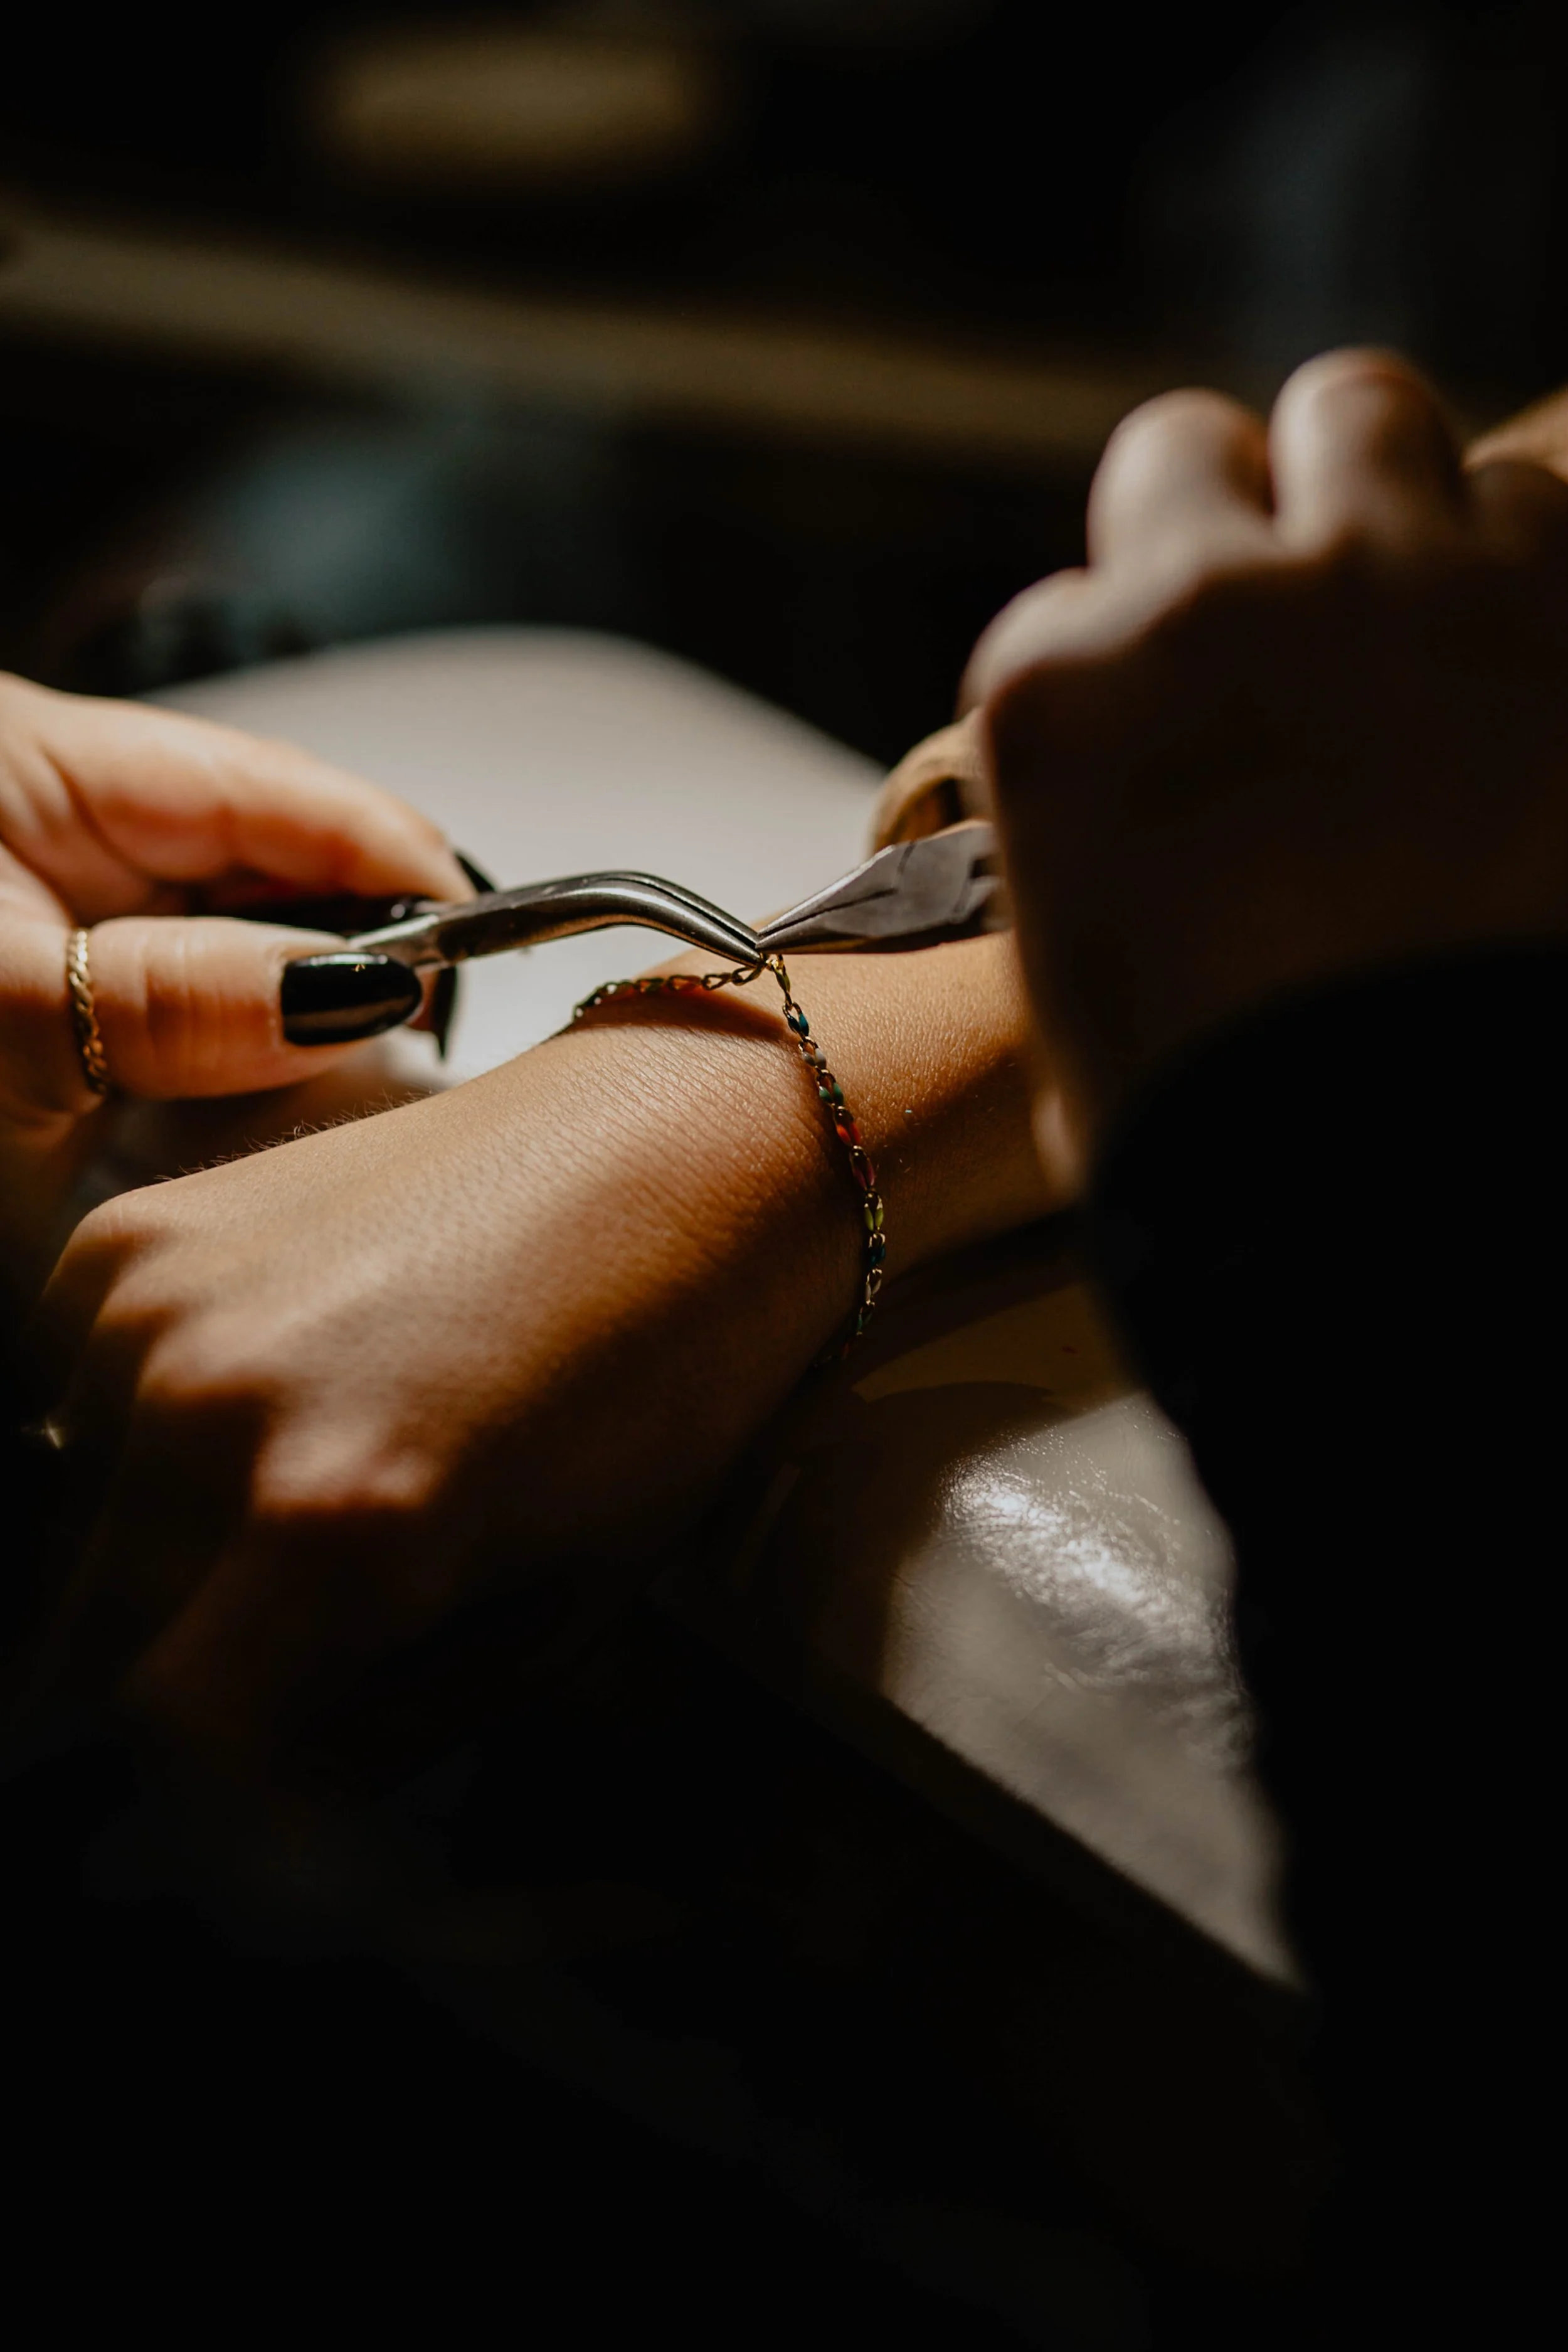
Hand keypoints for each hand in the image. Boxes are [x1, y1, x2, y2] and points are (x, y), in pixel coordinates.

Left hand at [0, 673, 466, 1285]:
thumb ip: (177, 998)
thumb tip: (353, 1000)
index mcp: (57, 763)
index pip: (292, 793)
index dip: (404, 867)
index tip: (479, 963)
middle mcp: (69, 828)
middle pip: (280, 873)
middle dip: (360, 962)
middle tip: (420, 1071)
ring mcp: (60, 914)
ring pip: (235, 957)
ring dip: (295, 1031)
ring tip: (355, 1109)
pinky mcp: (45, 999)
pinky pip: (175, 1022)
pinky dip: (224, 1072)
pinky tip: (262, 1126)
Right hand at [23, 936, 1045, 1792]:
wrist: (678, 1148)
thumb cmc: (664, 1379)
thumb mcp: (558, 1610)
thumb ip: (382, 1731)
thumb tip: (250, 1821)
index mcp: (338, 1518)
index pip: (174, 1744)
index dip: (218, 1819)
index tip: (266, 1828)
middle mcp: (213, 1407)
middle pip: (91, 1653)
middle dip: (177, 1707)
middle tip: (280, 1690)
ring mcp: (156, 1305)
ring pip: (73, 1537)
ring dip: (145, 1586)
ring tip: (281, 1547)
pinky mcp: (133, 1235)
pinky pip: (69, 1411)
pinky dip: (130, 1460)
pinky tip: (253, 1431)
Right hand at [967, 350, 1567, 1170]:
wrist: (1410, 1191)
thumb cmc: (1228, 1139)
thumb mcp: (1089, 998)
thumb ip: (1107, 864)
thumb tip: (1165, 847)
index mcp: (1056, 698)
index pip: (1070, 610)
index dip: (1132, 670)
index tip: (1185, 735)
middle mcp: (1201, 596)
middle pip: (1194, 450)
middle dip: (1236, 521)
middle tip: (1291, 622)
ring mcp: (1386, 577)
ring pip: (1370, 413)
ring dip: (1386, 499)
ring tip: (1430, 614)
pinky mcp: (1563, 595)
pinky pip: (1545, 492)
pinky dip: (1533, 558)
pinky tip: (1536, 661)